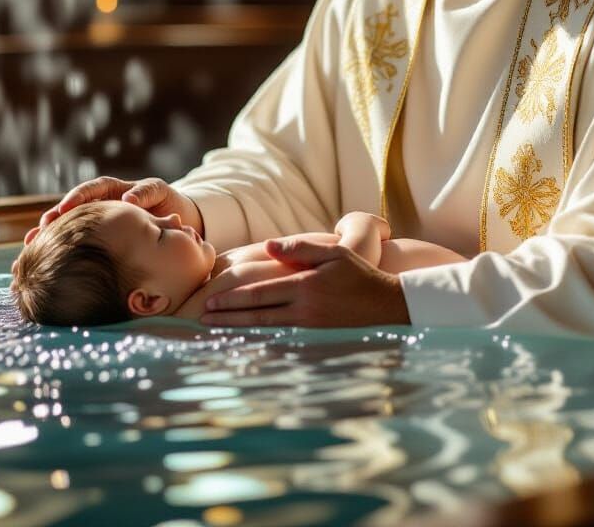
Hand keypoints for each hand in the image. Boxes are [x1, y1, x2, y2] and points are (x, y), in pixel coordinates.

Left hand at [23, 176, 203, 243]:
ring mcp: (133, 190)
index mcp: (101, 212)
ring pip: (107, 185)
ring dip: (89, 195)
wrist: (182, 223)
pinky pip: (148, 189)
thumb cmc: (147, 238)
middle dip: (64, 206)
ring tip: (74, 205)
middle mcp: (112, 197)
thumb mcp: (122, 247)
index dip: (51, 224)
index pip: (70, 215)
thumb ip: (98, 254)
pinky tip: (129, 201)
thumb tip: (57, 278)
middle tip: (50, 219)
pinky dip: (138, 194)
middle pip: (82, 196)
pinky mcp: (158, 189)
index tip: (31, 240)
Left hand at [200, 238, 409, 327]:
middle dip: (229, 318)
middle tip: (204, 319)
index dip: (233, 300)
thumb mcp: (333, 254)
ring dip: (240, 332)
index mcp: (305, 287)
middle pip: (258, 315)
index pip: (260, 294)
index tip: (211, 302)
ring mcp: (310, 329)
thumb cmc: (360, 275)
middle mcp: (304, 311)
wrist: (389, 307)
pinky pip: (282, 343)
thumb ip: (300, 249)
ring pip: (266, 331)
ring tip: (218, 333)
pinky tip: (248, 345)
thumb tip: (268, 246)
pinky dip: (261, 344)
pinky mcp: (316, 341)